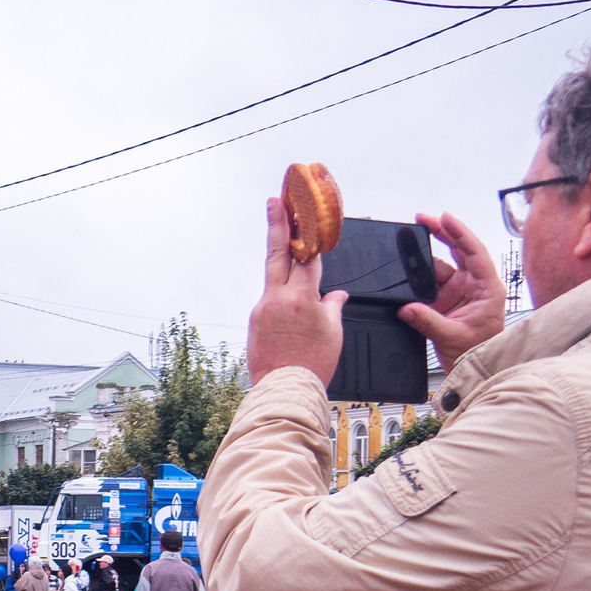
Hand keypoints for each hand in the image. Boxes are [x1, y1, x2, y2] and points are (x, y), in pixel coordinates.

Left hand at [247, 196, 344, 385]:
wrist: (284, 389)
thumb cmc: (312, 365)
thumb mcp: (333, 333)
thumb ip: (332, 307)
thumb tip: (336, 296)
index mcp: (301, 297)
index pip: (307, 255)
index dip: (307, 232)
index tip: (302, 211)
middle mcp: (277, 298)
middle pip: (277, 253)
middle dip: (277, 224)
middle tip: (275, 201)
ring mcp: (262, 308)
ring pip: (274, 278)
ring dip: (282, 263)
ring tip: (290, 251)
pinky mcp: (254, 321)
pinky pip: (270, 300)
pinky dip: (282, 297)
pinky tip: (292, 308)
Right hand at [400, 210, 506, 367]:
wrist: (473, 370)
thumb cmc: (477, 351)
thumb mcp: (453, 337)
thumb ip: (428, 321)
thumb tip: (406, 308)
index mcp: (487, 288)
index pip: (475, 252)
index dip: (461, 232)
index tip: (445, 217)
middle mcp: (474, 285)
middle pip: (458, 251)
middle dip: (440, 233)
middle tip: (420, 219)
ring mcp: (459, 292)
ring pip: (440, 266)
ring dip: (423, 258)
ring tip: (405, 245)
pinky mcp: (445, 301)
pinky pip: (429, 283)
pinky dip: (417, 277)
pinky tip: (405, 271)